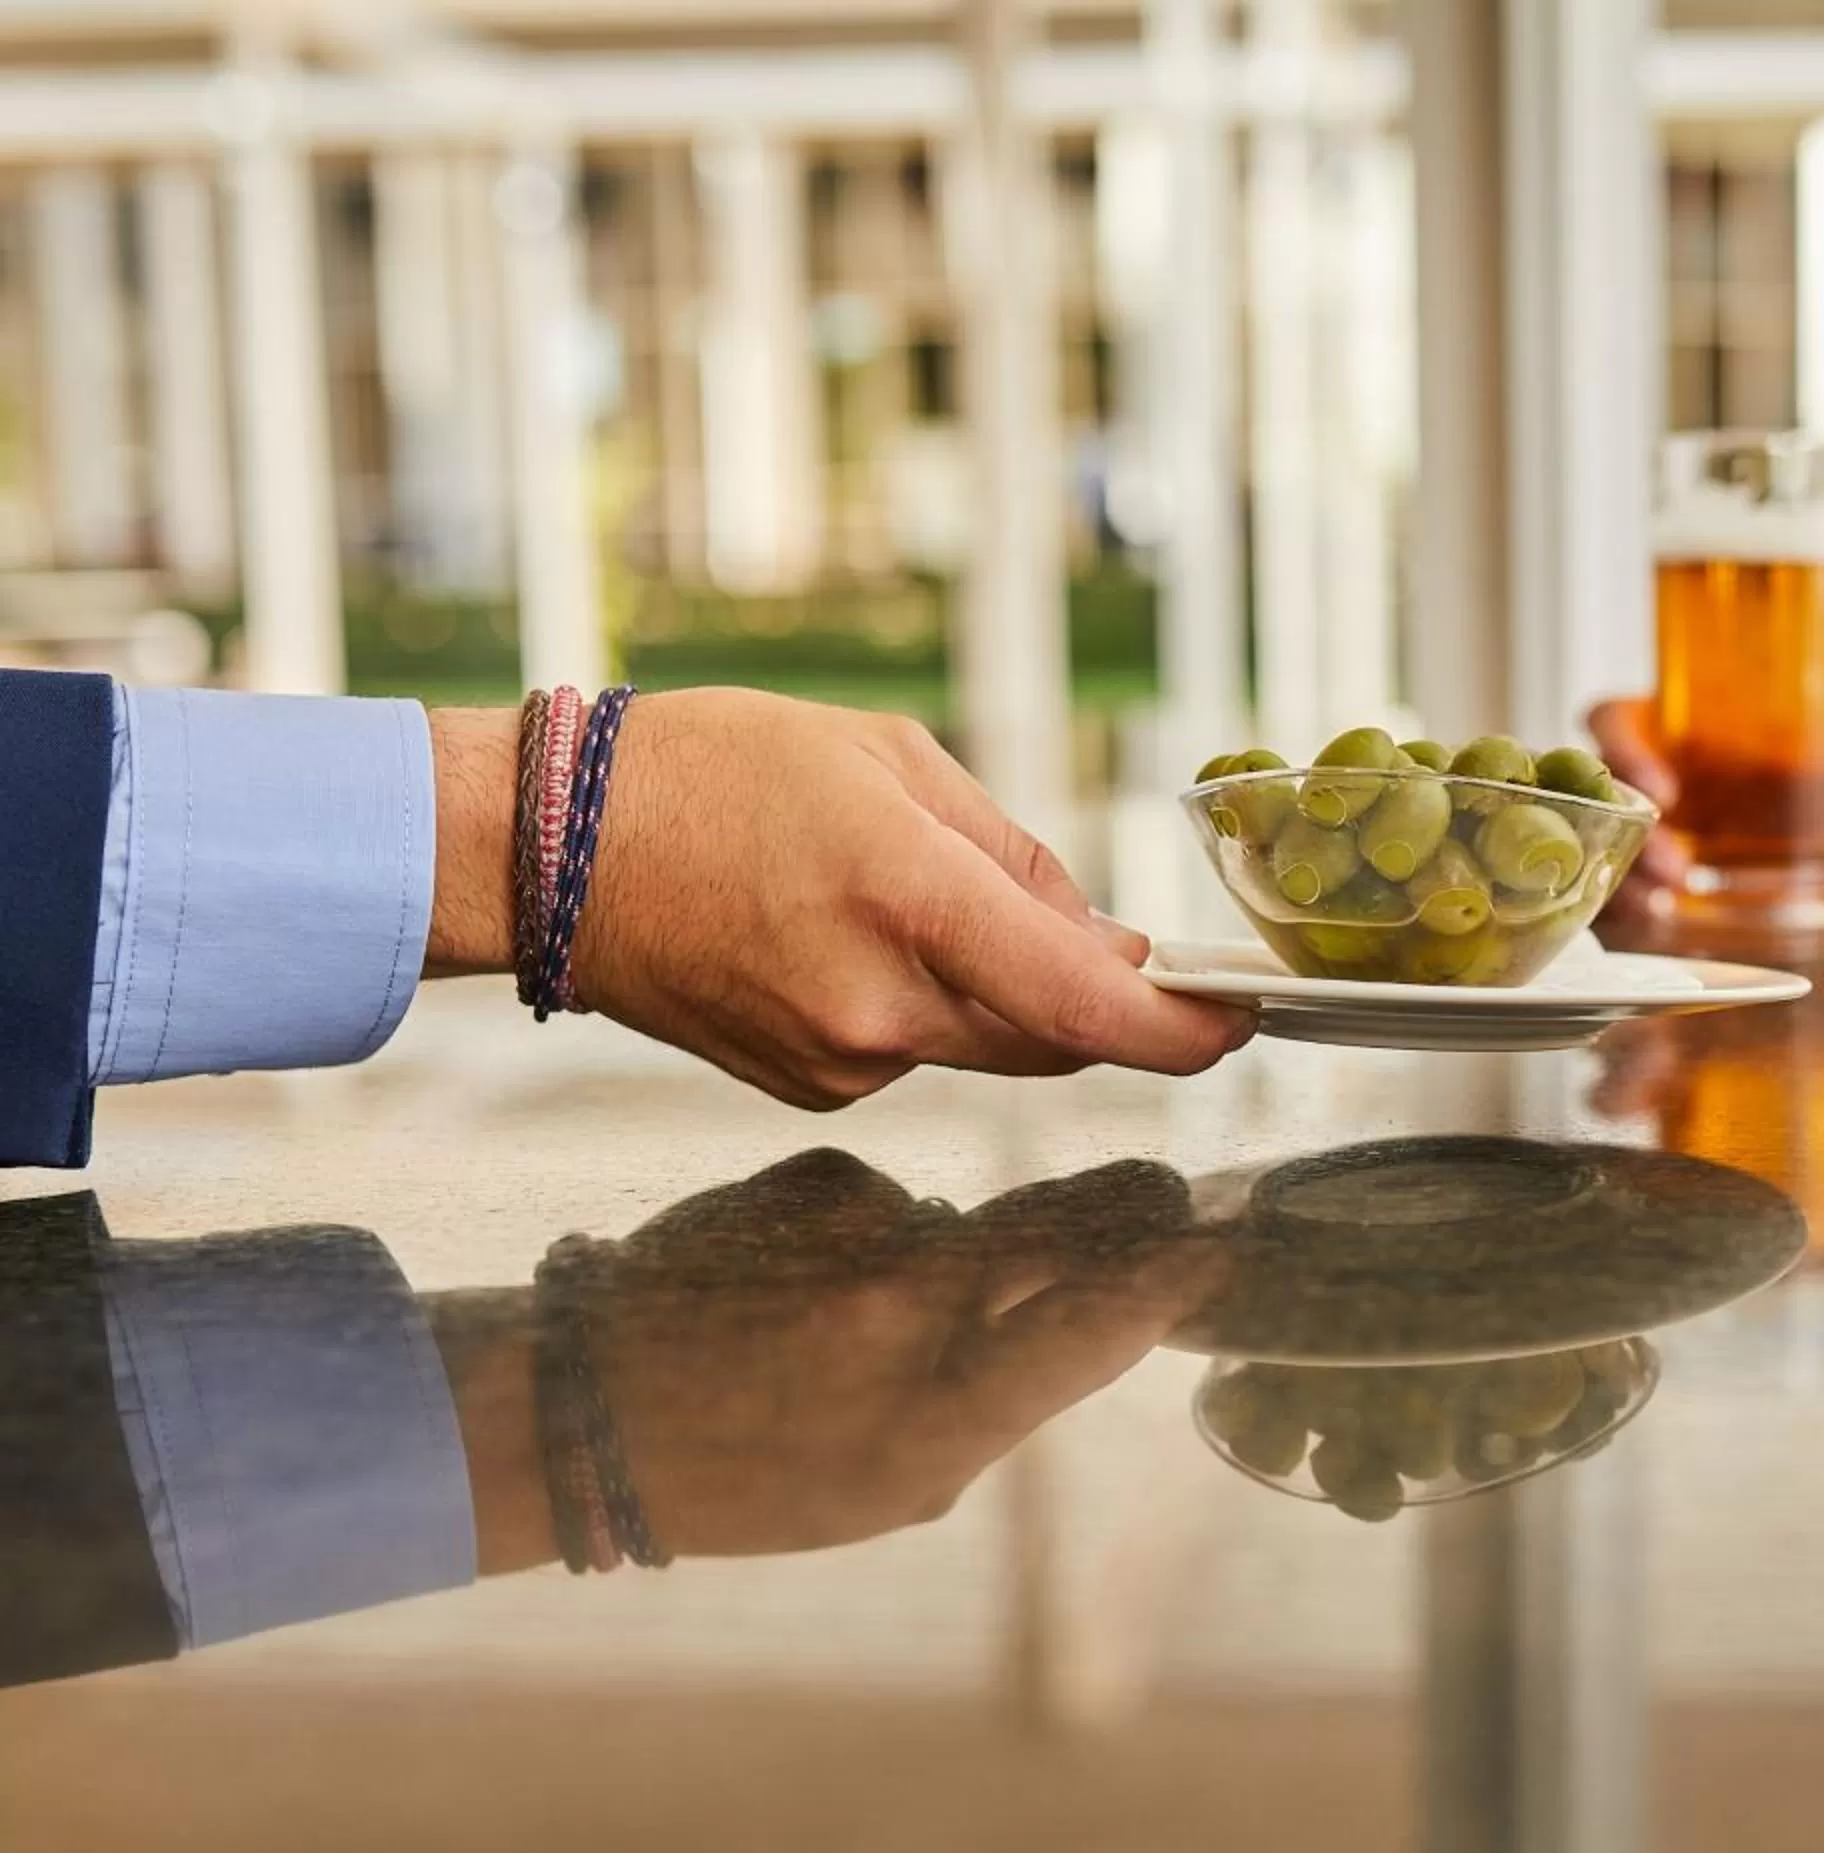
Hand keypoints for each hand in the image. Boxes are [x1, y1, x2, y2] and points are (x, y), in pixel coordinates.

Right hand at [429, 692, 1251, 1108]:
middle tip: (1125, 951)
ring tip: (922, 903)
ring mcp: (841, 1060)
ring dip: (1006, 994)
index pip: (1084, 1006)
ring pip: (991, 1045)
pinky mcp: (811, 1086)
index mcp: (908, 901)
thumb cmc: (710, 772)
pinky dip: (933, 1007)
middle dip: (1101, 998)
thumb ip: (1015, 856)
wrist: (549, 853)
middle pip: (1055, 1036)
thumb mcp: (890, 760)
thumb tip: (1105, 941)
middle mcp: (878, 1004)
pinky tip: (860, 943)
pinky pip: (921, 1053)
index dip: (1179, 1030)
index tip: (1237, 1020)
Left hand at [573, 1151, 1226, 1557]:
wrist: (586, 1409)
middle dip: (1124, 1207)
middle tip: (1157, 1194)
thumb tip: (1074, 1329)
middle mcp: (905, 1317)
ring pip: (962, 1221)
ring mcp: (856, 1240)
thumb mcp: (892, 1488)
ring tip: (848, 1320)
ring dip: (947, 1253)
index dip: (1175, 1279)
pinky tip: (796, 1283)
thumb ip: (990, 1409)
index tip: (1222, 1245)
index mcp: (939, 1418)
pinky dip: (862, 1235)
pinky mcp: (807, 1181)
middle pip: (1060, 1232)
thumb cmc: (752, 1475)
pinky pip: (881, 1198)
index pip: (1098, 1326)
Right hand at [1587, 695, 1823, 889]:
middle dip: (1631, 837)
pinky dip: (1629, 902)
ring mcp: (1638, 814)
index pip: (1611, 721)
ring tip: (1661, 908)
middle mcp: (1639, 764)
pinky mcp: (1648, 857)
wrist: (1817, 753)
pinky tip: (1657, 922)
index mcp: (1664, 716)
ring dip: (1624, 877)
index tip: (1664, 793)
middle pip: (1601, 793)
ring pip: (1601, 843)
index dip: (1623, 754)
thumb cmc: (1802, 734)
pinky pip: (1618, 876)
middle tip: (1677, 871)